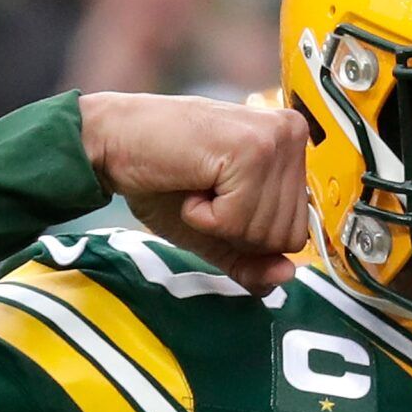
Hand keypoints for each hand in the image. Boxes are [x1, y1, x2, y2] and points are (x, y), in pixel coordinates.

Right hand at [79, 92, 308, 293]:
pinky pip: (238, 221)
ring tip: (197, 185)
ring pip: (265, 232)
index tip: (219, 200)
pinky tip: (190, 182)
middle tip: (205, 192)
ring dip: (218, 222)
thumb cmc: (164, 181)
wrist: (114, 143)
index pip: (297, 234)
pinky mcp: (251, 148)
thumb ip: (254, 261)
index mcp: (292, 147)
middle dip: (236, 231)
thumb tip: (286, 276)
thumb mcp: (218, 233)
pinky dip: (204, 216)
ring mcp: (274, 140)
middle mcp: (292, 135)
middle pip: (286, 237)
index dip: (249, 236)